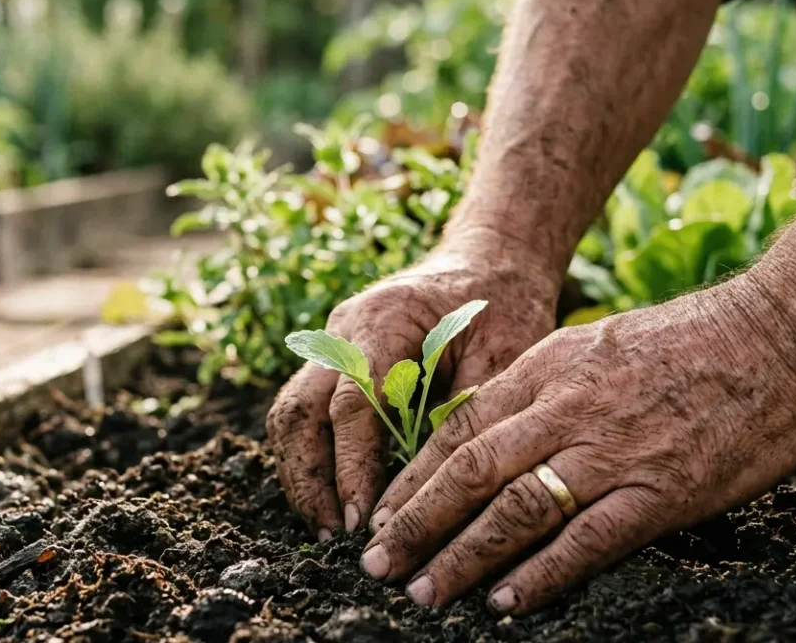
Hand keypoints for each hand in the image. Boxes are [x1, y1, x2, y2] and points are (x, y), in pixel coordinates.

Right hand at [266, 236, 561, 539]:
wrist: (491, 262)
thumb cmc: (505, 306)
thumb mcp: (505, 353)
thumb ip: (465, 411)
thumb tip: (431, 488)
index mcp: (385, 318)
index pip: (353, 402)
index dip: (352, 465)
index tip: (363, 518)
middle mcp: (344, 328)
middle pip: (300, 409)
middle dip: (310, 477)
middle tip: (334, 533)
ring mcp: (332, 342)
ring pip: (291, 413)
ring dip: (301, 472)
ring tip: (327, 526)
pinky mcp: (333, 361)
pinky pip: (303, 412)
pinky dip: (310, 456)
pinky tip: (331, 498)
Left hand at [359, 273, 795, 613]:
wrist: (780, 336)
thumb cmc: (690, 341)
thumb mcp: (596, 344)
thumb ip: (543, 386)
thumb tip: (494, 429)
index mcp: (547, 369)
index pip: (459, 427)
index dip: (414, 476)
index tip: (383, 512)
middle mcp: (566, 408)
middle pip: (470, 470)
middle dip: (417, 521)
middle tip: (378, 563)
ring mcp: (611, 450)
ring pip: (515, 508)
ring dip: (462, 555)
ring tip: (426, 592)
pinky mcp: (660, 490)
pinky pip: (587, 539)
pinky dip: (541, 574)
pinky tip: (507, 601)